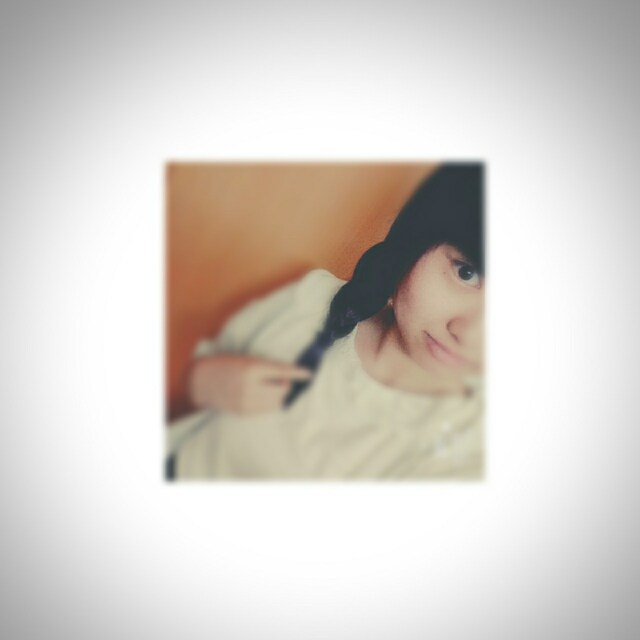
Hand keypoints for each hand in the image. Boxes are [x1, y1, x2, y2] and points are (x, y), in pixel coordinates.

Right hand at [188, 354, 312, 414]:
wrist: (203, 380)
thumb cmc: (228, 365)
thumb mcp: (247, 359)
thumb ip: (267, 367)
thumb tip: (291, 376)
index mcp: (251, 368)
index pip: (281, 371)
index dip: (297, 372)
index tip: (309, 373)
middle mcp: (250, 386)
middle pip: (282, 390)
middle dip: (285, 384)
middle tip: (282, 380)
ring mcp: (246, 402)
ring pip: (276, 402)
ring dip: (279, 395)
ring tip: (270, 388)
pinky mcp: (244, 413)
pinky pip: (267, 410)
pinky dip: (270, 403)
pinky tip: (262, 396)